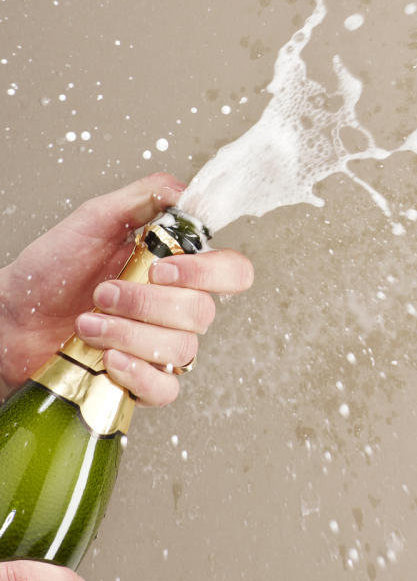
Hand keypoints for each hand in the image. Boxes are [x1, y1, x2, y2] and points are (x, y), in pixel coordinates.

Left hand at [0, 173, 253, 405]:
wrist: (11, 318)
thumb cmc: (50, 270)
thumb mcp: (94, 219)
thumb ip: (144, 197)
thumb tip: (186, 192)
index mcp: (176, 267)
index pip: (231, 272)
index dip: (209, 273)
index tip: (163, 268)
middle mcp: (176, 307)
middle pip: (202, 312)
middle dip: (146, 303)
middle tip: (103, 293)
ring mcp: (160, 346)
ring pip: (181, 349)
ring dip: (129, 334)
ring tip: (88, 323)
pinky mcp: (140, 381)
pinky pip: (165, 388)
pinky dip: (137, 373)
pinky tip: (108, 359)